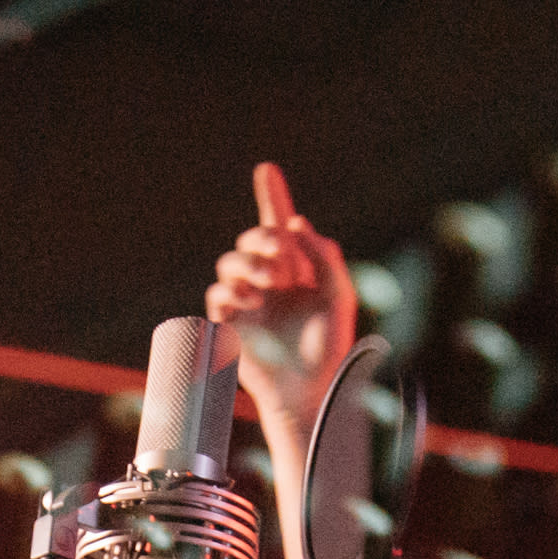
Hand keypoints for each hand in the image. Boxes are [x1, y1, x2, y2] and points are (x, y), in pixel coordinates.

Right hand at [205, 161, 353, 421]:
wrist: (309, 389)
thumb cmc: (329, 347)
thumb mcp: (339, 295)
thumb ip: (324, 255)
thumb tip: (296, 224)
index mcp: (298, 271)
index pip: (282, 227)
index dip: (272, 196)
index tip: (266, 169)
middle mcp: (270, 281)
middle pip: (253, 238)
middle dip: (263, 238)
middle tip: (282, 259)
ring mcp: (248, 301)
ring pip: (230, 262)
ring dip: (249, 264)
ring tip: (269, 284)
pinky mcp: (229, 323)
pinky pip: (218, 295)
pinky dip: (232, 292)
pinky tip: (251, 304)